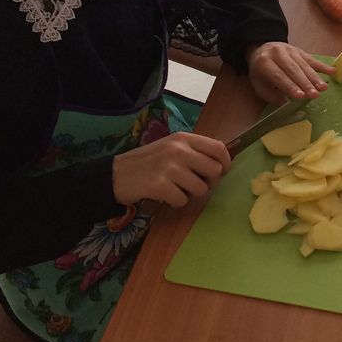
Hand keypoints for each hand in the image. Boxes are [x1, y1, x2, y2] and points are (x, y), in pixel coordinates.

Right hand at [112, 132, 230, 207]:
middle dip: (209, 182)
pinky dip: (176, 203)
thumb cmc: (147, 162)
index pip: (218, 148)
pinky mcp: (159, 185)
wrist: (115, 174)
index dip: (225, 162)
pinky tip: (165, 196)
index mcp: (183, 138)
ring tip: (176, 190)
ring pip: (201, 189)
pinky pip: (182, 200)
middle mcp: (179, 149)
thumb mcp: (171, 148)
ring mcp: (169, 167)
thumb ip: (193, 152)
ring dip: (191, 195)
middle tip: (195, 185)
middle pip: (215, 170)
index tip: (222, 172)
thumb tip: (221, 165)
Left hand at [246, 41, 334, 103]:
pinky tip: (331, 71)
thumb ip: (270, 94)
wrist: (261, 48)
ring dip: (315, 77)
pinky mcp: (299, 50)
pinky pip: (311, 58)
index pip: (279, 76)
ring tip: (323, 88)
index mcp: (264, 63)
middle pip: (293, 70)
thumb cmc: (260, 72)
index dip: (290, 86)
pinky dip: (322, 66)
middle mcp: (278, 54)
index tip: (301, 96)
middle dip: (305, 83)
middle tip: (315, 95)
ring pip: (304, 64)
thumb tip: (286, 103)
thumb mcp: (258, 84)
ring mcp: (290, 50)